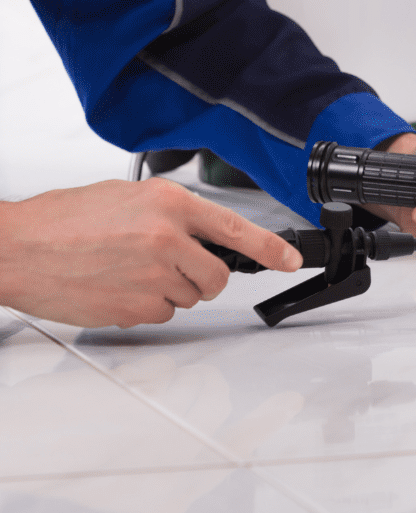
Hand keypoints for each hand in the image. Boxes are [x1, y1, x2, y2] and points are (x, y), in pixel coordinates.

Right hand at [0, 178, 301, 327]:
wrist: (16, 248)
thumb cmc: (63, 220)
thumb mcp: (128, 198)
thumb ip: (172, 213)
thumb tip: (202, 232)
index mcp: (169, 204)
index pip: (236, 228)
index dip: (270, 248)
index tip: (290, 259)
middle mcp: (168, 239)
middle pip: (217, 275)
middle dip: (203, 277)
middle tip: (173, 267)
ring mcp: (153, 276)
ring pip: (188, 297)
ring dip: (169, 290)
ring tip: (128, 269)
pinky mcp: (134, 307)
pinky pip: (161, 314)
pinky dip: (145, 305)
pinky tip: (116, 286)